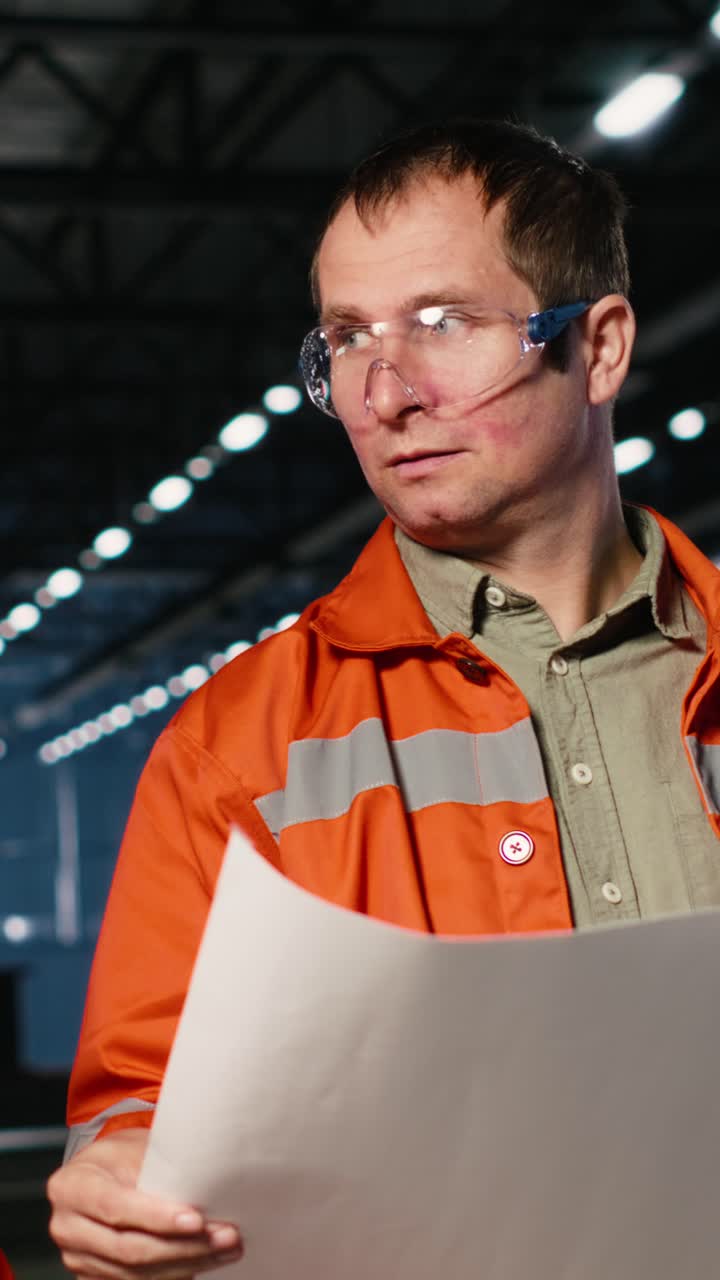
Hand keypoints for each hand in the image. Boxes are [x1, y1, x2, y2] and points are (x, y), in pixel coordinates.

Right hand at [47, 1127, 242, 1277]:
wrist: (100, 1172)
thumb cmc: (120, 1155)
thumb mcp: (134, 1146)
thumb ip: (159, 1167)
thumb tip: (208, 1181)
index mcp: (72, 1186)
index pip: (117, 1208)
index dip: (158, 1218)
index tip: (197, 1220)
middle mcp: (68, 1227)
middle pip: (129, 1249)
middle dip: (184, 1247)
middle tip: (226, 1238)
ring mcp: (78, 1258)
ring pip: (136, 1274)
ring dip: (187, 1265)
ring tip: (224, 1251)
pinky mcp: (93, 1276)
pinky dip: (173, 1275)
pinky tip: (201, 1264)